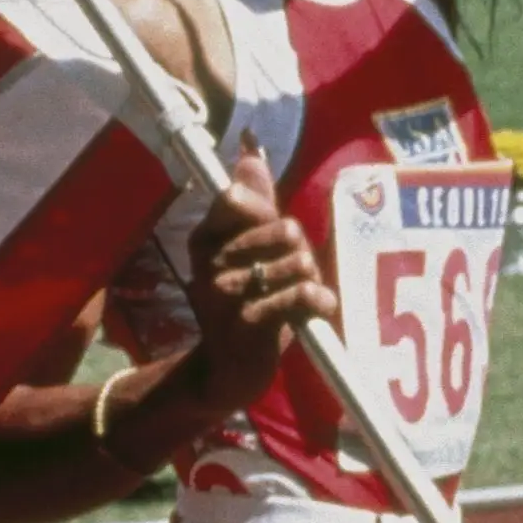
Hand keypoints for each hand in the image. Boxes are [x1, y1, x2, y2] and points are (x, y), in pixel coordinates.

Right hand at [186, 139, 336, 414]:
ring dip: (310, 277)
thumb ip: (254, 203)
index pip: (238, 198)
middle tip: (292, 272)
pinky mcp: (247, 325)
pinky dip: (319, 299)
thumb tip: (251, 152)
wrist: (228, 370)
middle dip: (300, 251)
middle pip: (284, 228)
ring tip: (299, 293)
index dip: (268, 213)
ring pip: (298, 260)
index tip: (271, 235)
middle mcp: (208, 263)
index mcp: (204, 239)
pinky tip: (317, 307)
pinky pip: (301, 293)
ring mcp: (225, 295)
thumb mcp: (247, 251)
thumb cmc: (245, 302)